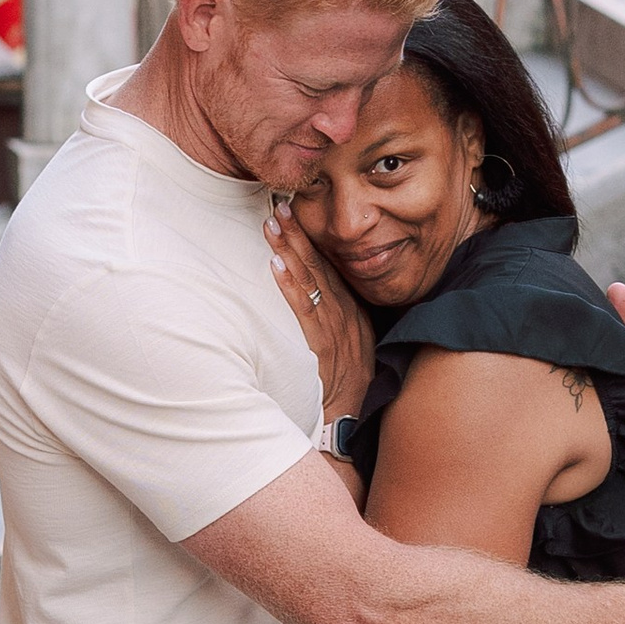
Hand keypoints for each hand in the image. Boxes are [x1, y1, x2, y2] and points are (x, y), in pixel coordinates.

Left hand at [266, 201, 375, 427]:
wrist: (349, 418)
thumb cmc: (347, 384)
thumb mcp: (352, 344)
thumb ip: (338, 318)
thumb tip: (320, 293)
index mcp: (351, 310)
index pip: (330, 267)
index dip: (312, 239)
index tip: (295, 212)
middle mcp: (344, 314)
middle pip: (320, 266)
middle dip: (299, 234)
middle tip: (279, 204)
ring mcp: (334, 328)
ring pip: (310, 280)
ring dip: (291, 250)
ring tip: (273, 224)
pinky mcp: (321, 346)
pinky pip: (304, 310)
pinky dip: (291, 285)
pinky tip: (277, 264)